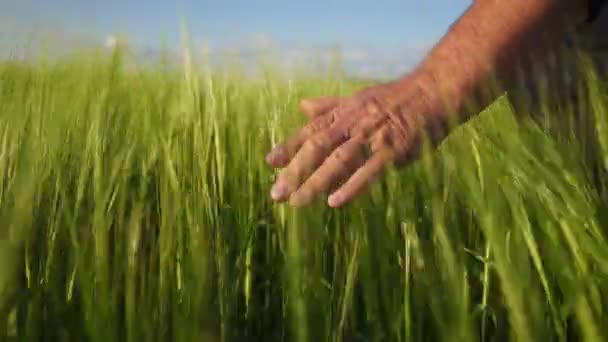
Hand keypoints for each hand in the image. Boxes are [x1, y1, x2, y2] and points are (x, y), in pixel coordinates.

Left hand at [266, 76, 445, 207]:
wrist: (432, 93)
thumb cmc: (394, 99)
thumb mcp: (358, 98)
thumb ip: (329, 106)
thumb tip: (302, 105)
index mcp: (343, 113)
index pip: (310, 131)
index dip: (289, 147)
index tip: (270, 162)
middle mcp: (353, 123)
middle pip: (317, 148)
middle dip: (295, 171)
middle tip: (276, 194)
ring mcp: (372, 136)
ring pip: (337, 161)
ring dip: (315, 182)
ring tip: (297, 202)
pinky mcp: (392, 150)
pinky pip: (368, 171)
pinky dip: (351, 187)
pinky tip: (334, 202)